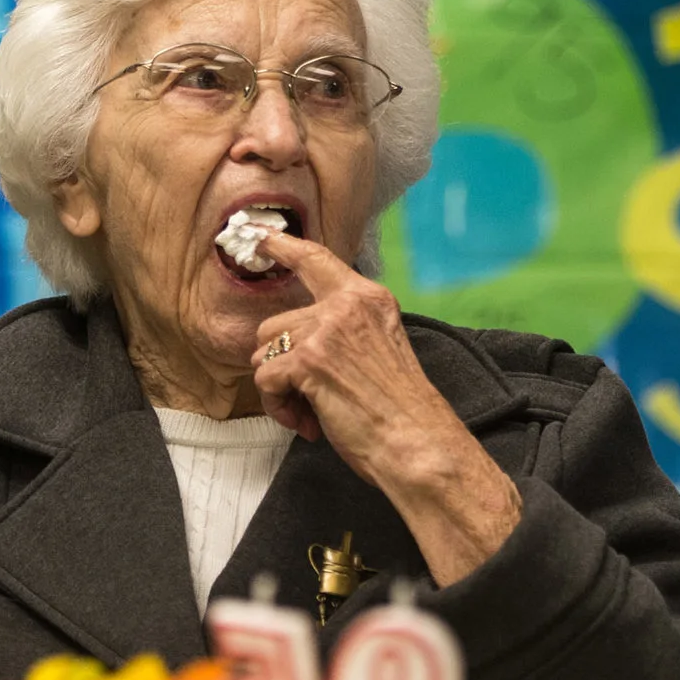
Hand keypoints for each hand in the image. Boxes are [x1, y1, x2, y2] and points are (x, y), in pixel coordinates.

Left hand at [248, 235, 521, 584]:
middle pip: (275, 324)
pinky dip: (279, 407)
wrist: (418, 442)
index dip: (284, 247)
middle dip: (280, 365)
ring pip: (264, 354)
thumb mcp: (380, 348)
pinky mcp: (309, 360)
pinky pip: (266, 380)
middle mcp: (347, 305)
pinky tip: (307, 423)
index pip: (317, 261)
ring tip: (310, 413)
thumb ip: (345, 331)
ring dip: (279, 389)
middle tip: (308, 398)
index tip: (261, 237)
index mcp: (368, 298)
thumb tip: (296, 341)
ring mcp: (326, 330)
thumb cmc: (401, 409)